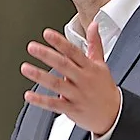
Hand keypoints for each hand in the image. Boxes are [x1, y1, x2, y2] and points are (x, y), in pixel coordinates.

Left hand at [21, 21, 119, 135]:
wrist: (114, 114)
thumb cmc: (104, 88)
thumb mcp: (101, 64)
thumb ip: (94, 44)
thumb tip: (93, 25)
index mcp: (89, 67)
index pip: (74, 52)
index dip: (60, 42)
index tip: (47, 34)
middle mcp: (83, 80)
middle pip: (64, 65)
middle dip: (47, 55)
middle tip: (32, 47)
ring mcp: (77, 95)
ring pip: (57, 84)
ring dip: (40, 76)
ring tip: (26, 68)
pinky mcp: (72, 109)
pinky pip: (54, 105)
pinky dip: (41, 101)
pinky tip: (29, 95)